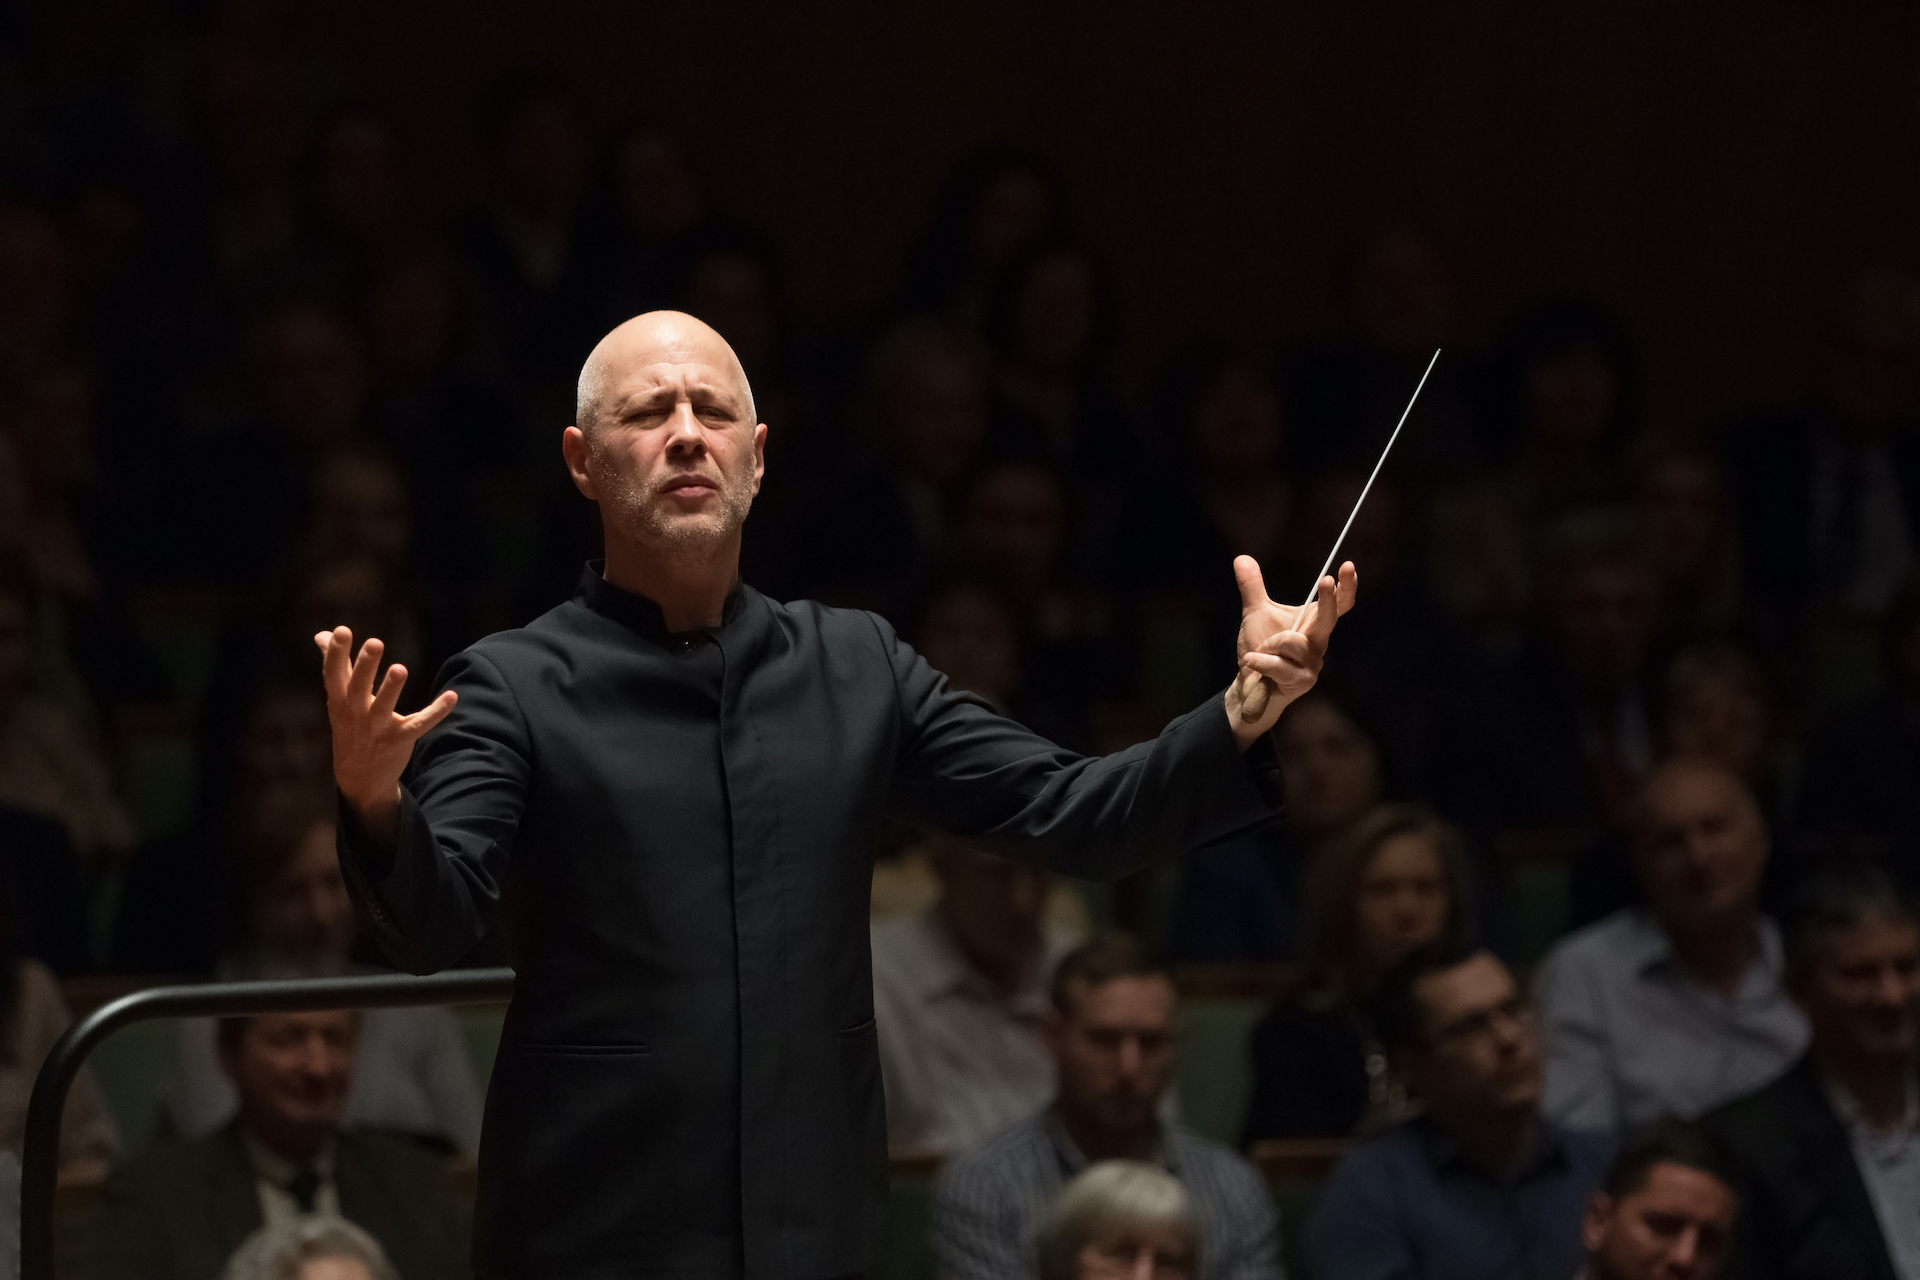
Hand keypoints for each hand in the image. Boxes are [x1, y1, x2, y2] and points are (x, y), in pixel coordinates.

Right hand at [315, 626, 456, 841]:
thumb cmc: (350, 726)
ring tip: (400, 668)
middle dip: (365, 666)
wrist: (359, 777)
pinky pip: (420, 724)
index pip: (334, 674)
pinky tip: (452, 696)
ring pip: (384, 707)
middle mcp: (356, 713)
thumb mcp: (338, 698)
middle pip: (358, 688)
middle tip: (375, 642)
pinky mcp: (401, 739)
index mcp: (340, 700)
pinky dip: (436, 712)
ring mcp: (378, 728)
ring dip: (392, 689)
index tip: (341, 630)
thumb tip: (322, 634)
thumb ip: (335, 665)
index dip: (336, 653)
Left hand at [1224, 556, 1356, 748]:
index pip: (1338, 604)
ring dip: (1268, 644)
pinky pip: (1278, 664)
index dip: (1346, 587)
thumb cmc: (1259, 649)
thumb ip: (1252, 587)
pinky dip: (1260, 660)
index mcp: (1314, 624)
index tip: (1348, 565)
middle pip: (1330, 618)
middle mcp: (1319, 643)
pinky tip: (1251, 662)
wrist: (1248, 684)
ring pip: (1291, 641)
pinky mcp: (1302, 681)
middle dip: (1328, 599)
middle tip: (1326, 580)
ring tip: (1259, 651)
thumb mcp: (1255, 614)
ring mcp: (1313, 664)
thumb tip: (1241, 558)